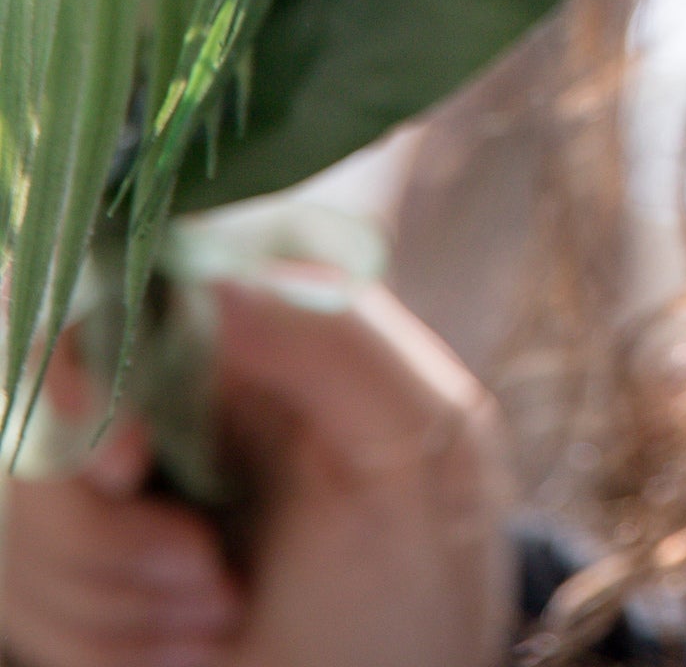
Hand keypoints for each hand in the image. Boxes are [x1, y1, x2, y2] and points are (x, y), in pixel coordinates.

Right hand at [0, 277, 513, 666]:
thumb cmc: (426, 571)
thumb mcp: (420, 444)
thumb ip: (334, 339)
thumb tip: (212, 274)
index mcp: (254, 328)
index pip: (111, 287)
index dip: (82, 372)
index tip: (124, 463)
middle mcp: (171, 391)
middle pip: (38, 410)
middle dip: (103, 527)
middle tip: (206, 573)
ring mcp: (116, 486)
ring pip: (20, 512)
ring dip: (108, 593)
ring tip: (222, 618)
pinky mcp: (81, 571)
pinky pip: (17, 591)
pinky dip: (94, 639)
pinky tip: (188, 653)